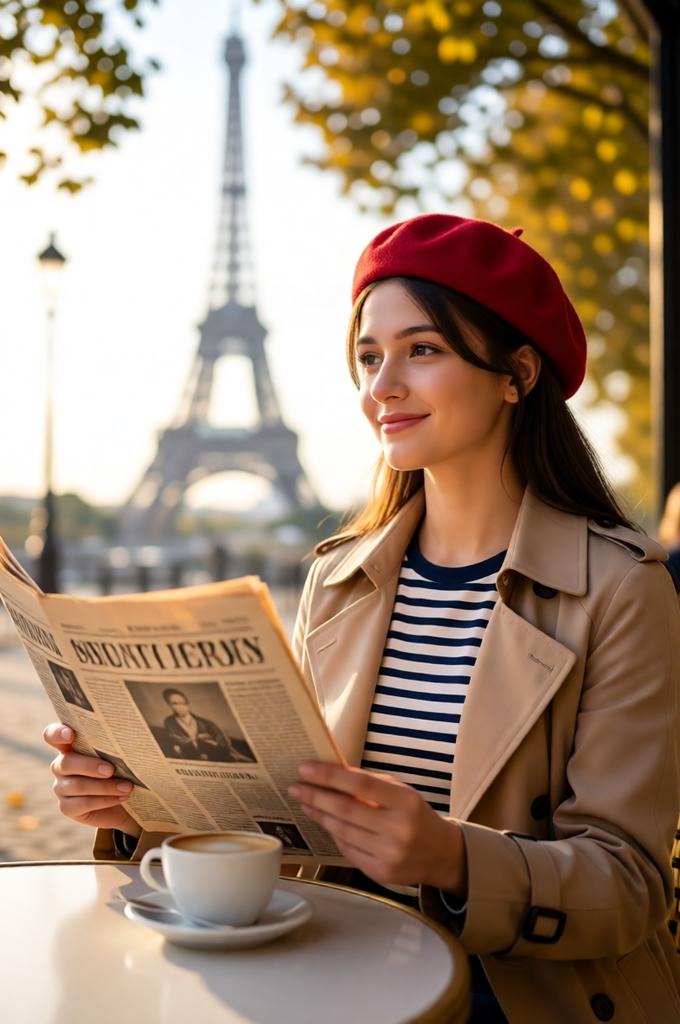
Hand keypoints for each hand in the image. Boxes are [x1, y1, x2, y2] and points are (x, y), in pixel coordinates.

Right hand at [43, 723, 140, 835]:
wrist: (125, 801)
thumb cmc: (122, 769)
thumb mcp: (118, 755)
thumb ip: (114, 746)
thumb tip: (129, 736)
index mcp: (70, 745)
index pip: (52, 735)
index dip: (57, 733)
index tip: (70, 735)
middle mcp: (61, 765)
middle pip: (66, 762)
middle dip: (90, 766)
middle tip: (111, 770)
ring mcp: (61, 787)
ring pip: (77, 785)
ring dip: (105, 786)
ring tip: (127, 787)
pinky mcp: (66, 807)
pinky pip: (83, 803)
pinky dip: (105, 800)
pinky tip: (121, 797)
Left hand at [288, 762, 466, 894]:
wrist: (441, 854)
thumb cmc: (416, 815)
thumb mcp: (402, 792)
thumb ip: (371, 784)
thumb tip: (333, 774)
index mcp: (405, 802)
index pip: (361, 785)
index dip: (330, 776)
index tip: (306, 769)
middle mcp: (398, 829)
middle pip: (346, 810)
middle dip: (316, 796)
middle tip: (296, 787)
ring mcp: (388, 855)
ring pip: (342, 832)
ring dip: (319, 815)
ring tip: (305, 802)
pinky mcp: (380, 873)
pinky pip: (348, 850)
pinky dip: (334, 834)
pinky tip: (324, 821)